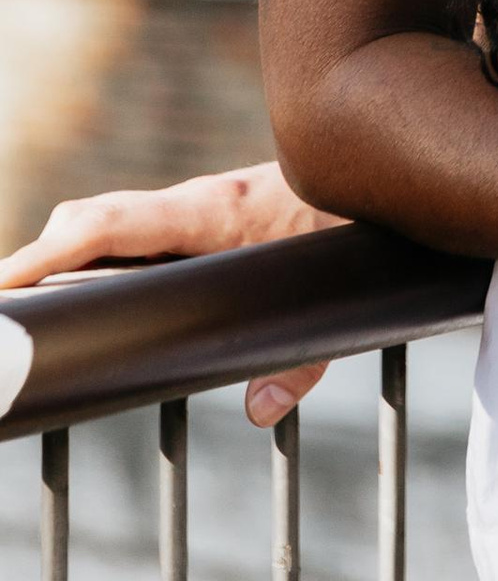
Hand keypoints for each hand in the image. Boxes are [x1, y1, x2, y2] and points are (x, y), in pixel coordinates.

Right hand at [0, 163, 346, 425]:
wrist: (378, 169)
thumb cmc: (352, 231)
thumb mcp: (328, 302)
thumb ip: (300, 360)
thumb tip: (258, 411)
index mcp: (213, 212)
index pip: (111, 223)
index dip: (52, 250)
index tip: (9, 284)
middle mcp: (191, 203)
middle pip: (91, 218)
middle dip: (39, 259)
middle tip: (6, 312)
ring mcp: (190, 206)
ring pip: (105, 220)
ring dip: (61, 256)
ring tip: (27, 310)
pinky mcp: (196, 215)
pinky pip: (129, 228)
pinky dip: (92, 253)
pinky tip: (78, 295)